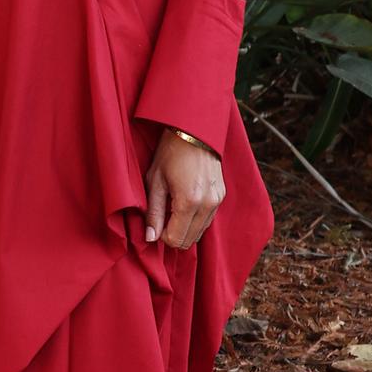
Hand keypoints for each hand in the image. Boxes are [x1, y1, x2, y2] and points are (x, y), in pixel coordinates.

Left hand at [143, 128, 224, 249]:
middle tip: (162, 218)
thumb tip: (150, 238)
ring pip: (200, 232)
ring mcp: (217, 200)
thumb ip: (153, 213)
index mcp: (189, 201)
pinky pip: (207, 220)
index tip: (155, 223)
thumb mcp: (155, 181)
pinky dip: (195, 219)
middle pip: (190, 240)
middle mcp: (208, 204)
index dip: (162, 237)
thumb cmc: (170, 153)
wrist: (194, 131)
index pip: (176, 239)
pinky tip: (184, 204)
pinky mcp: (221, 196)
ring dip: (185, 228)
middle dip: (173, 235)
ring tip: (172, 208)